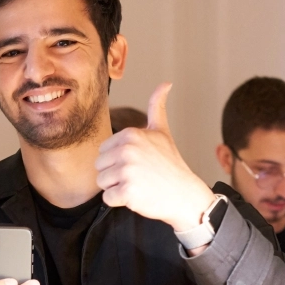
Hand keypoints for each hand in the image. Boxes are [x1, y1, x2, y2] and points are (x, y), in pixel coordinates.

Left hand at [94, 83, 214, 234]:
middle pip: (99, 167)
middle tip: (137, 176)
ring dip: (116, 188)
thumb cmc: (170, 164)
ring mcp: (127, 171)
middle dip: (114, 175)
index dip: (116, 160)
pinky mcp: (127, 192)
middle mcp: (127, 150)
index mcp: (130, 134)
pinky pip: (108, 198)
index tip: (138, 163)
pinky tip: (137, 196)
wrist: (185, 194)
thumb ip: (157, 107)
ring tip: (137, 185)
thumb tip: (165, 83)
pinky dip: (119, 201)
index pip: (103, 151)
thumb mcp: (162, 132)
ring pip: (102, 183)